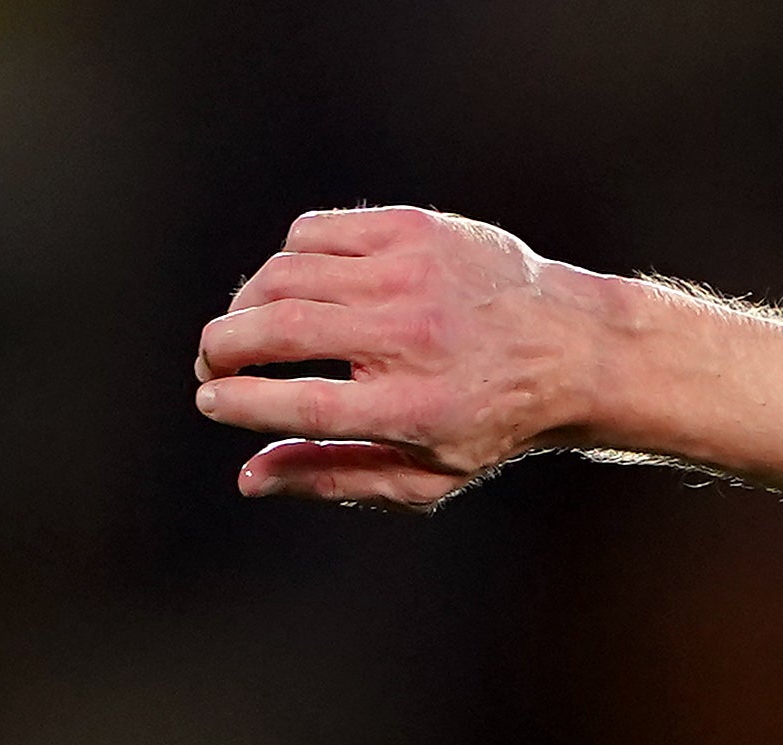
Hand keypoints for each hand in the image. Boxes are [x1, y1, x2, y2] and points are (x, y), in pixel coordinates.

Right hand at [192, 208, 612, 507]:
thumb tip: (247, 477)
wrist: (572, 350)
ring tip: (249, 329)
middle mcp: (410, 335)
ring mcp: (410, 273)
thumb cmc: (490, 421)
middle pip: (279, 328)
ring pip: (286, 273)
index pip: (299, 403)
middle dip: (223, 346)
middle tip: (212, 363)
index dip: (239, 401)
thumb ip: (334, 476)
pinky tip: (300, 288)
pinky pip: (314, 232)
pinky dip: (289, 260)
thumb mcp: (425, 473)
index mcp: (413, 408)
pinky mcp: (411, 228)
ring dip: (247, 303)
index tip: (210, 399)